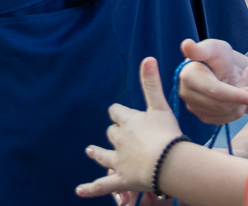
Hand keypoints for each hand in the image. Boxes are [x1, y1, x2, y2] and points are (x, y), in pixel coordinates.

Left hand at [77, 57, 185, 197]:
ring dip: (97, 153)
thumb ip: (152, 84)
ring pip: (104, 156)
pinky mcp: (121, 180)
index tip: (119, 113)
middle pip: (112, 133)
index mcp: (128, 121)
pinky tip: (79, 191)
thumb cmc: (167, 134)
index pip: (117, 113)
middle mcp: (120, 140)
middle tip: (117, 136)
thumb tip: (148, 57)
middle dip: (115, 134)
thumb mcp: (160, 106)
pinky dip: (90, 189)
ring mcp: (119, 160)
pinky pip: (103, 186)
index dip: (119, 113)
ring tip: (90, 151)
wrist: (169, 163)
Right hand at [176, 37, 247, 123]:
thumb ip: (201, 49)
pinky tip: (241, 93)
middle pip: (224, 104)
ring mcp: (194, 107)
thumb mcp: (213, 48)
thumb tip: (186, 45)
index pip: (215, 91)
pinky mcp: (204, 117)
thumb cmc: (216, 55)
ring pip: (229, 112)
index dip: (237, 96)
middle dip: (247, 96)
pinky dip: (240, 106)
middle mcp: (187, 94)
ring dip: (245, 100)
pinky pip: (229, 117)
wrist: (217, 68)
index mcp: (188, 76)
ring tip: (247, 81)